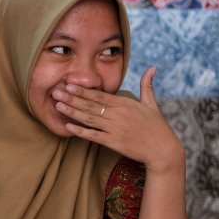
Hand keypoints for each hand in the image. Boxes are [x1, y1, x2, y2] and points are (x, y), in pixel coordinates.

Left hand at [54, 67, 184, 173]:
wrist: (163, 150)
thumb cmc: (157, 127)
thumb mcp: (152, 104)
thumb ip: (147, 86)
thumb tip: (152, 67)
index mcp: (125, 103)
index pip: (100, 95)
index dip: (83, 90)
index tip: (68, 84)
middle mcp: (118, 114)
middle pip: (91, 105)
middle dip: (72, 98)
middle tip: (55, 92)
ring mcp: (115, 128)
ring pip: (89, 118)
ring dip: (72, 112)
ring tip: (57, 105)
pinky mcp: (114, 142)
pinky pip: (94, 136)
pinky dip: (80, 131)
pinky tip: (68, 126)